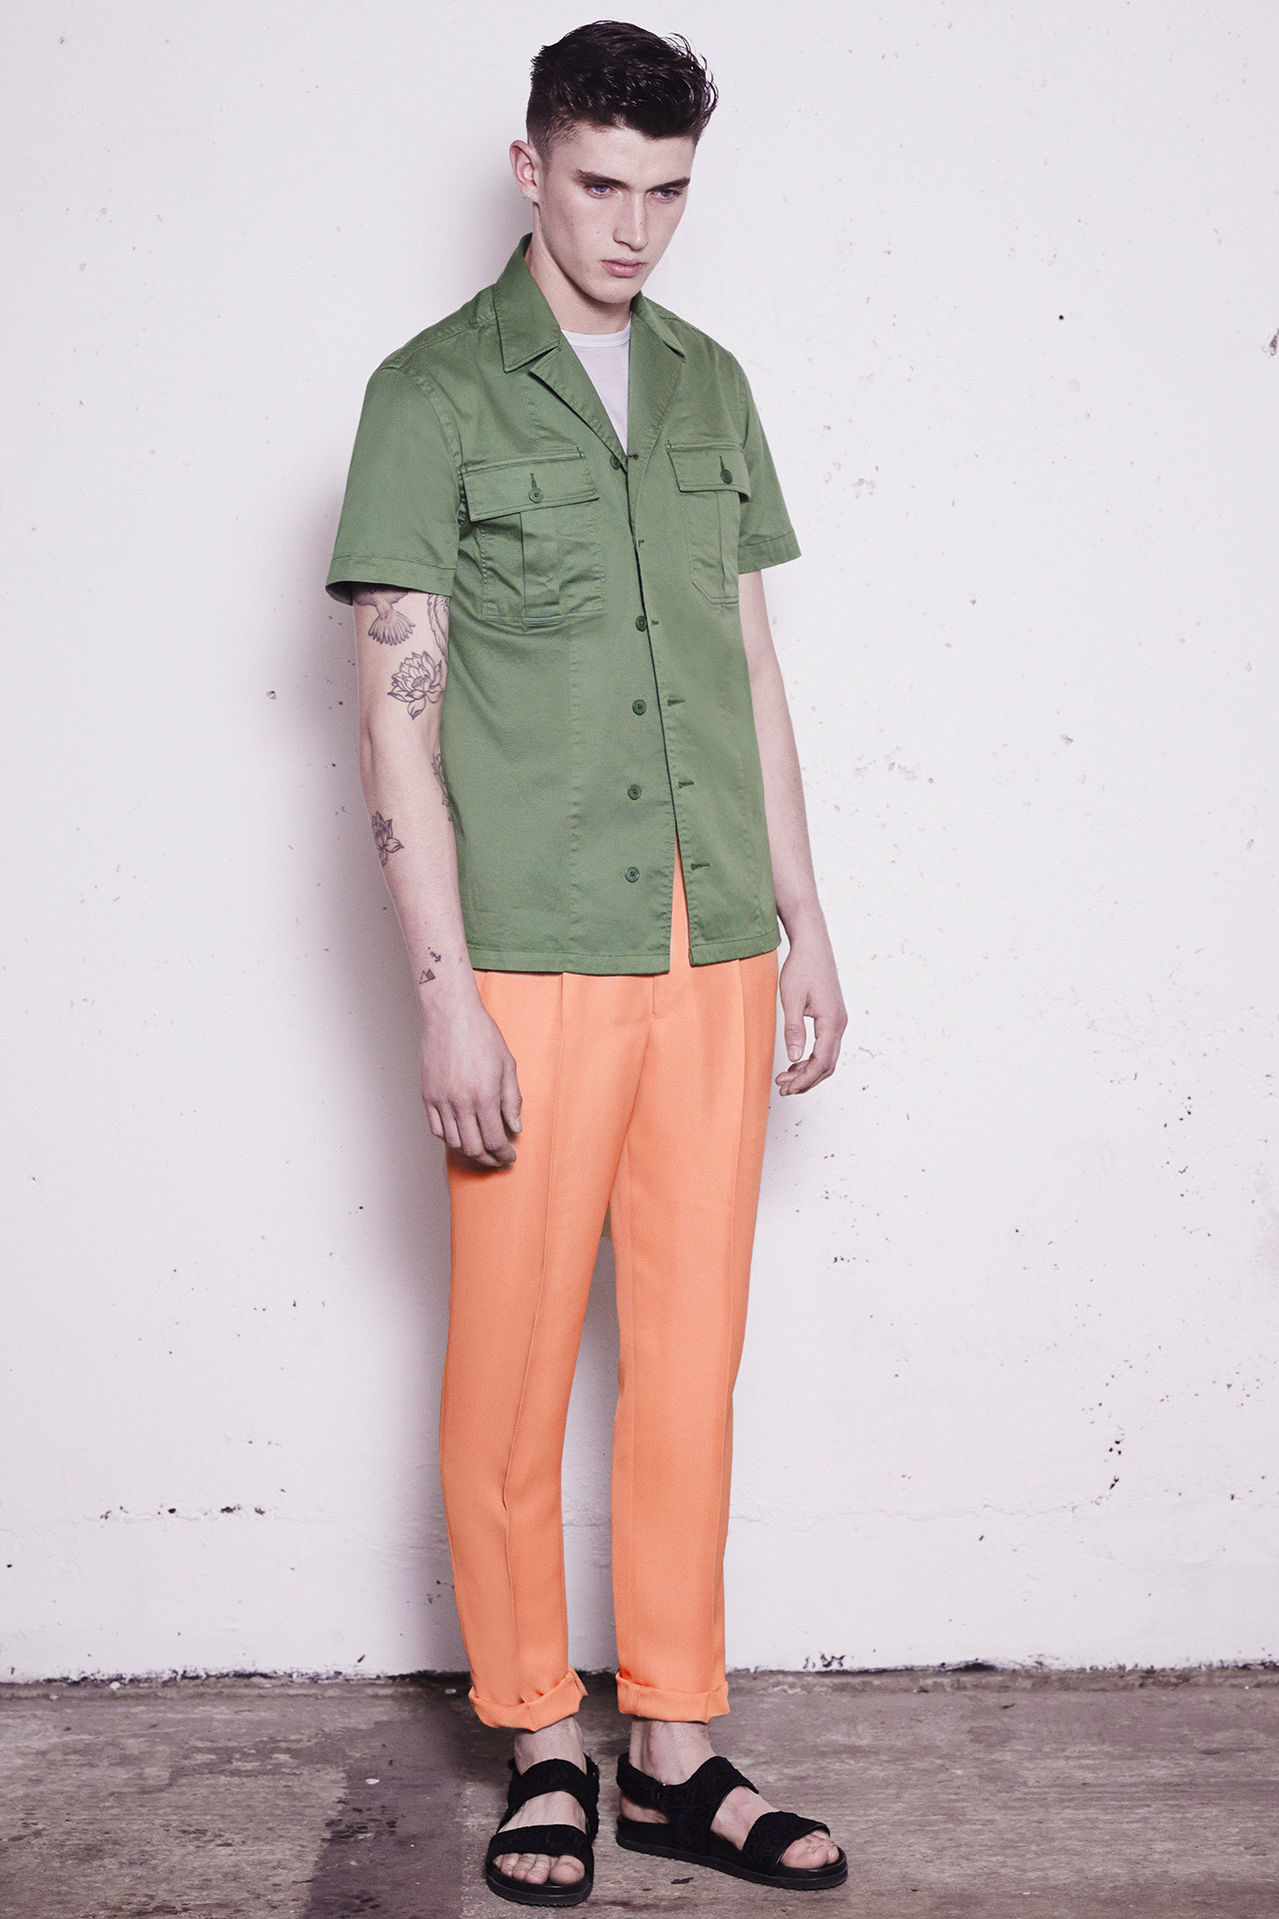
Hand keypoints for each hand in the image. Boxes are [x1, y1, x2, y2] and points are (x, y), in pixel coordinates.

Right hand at [420, 998, 522, 1167]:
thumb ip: (512, 1100)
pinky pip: (435, 1128)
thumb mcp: (507, 1066)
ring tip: (481, 1149)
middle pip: (473, 1147)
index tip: (509, 1158)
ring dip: (469, 1150)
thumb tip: (515, 1127)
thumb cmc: (481, 1036)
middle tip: (498, 1160)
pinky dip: (449, 1138)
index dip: (503, 1155)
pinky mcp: (427, 1095)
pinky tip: (460, 1135)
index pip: (494, 1140)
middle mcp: (460, 1103)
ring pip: (453, 1142)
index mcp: (483, 1097)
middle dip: (489, 1159)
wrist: (451, 1016)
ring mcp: (440, 1100)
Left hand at [775, 923, 846, 1095]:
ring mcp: (838, 1021)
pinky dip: (812, 1058)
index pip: (821, 1062)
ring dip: (808, 1071)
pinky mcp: (833, 1017)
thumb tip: (794, 1056)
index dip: (804, 1079)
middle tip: (783, 1088)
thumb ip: (794, 1029)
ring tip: (786, 1077)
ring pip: (828, 1057)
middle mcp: (839, 1024)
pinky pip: (826, 1046)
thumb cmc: (802, 968)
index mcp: (831, 1021)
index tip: (786, 1087)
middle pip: (827, 1065)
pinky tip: (796, 1061)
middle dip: (806, 1080)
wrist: (813, 945)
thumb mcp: (791, 998)